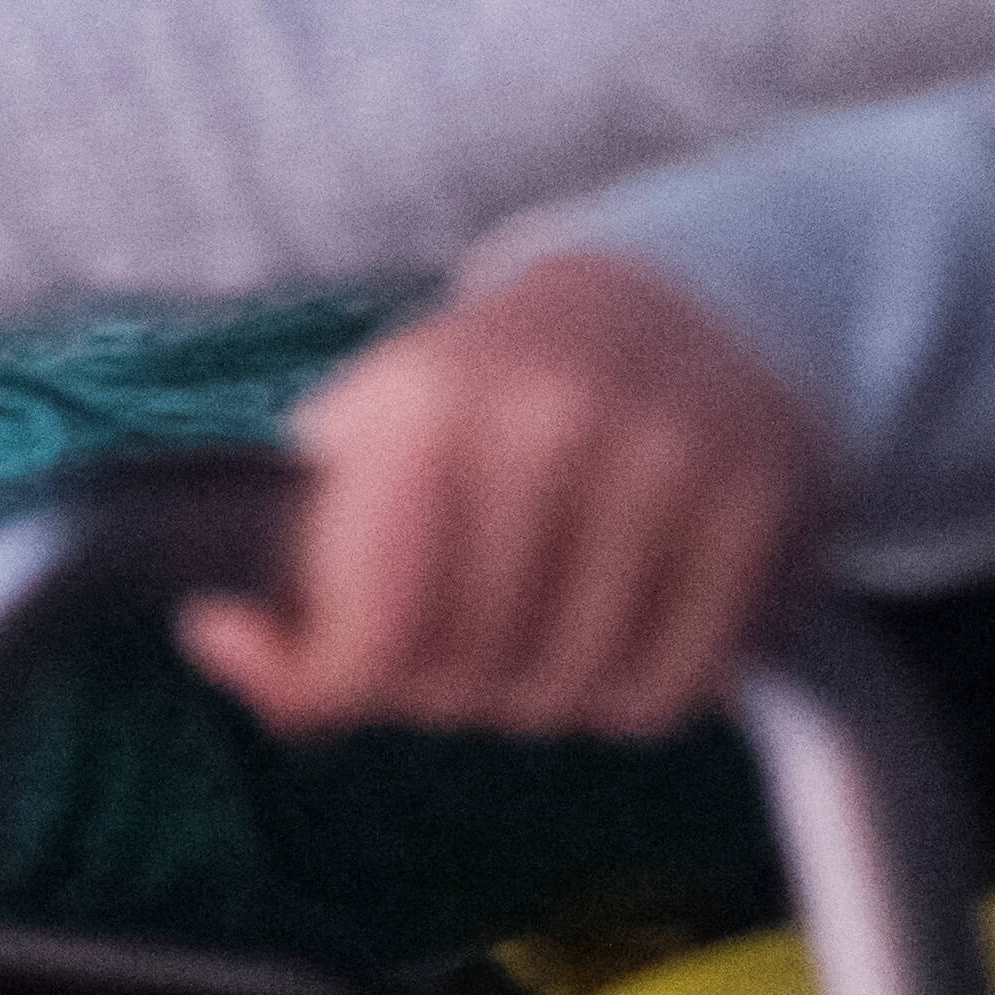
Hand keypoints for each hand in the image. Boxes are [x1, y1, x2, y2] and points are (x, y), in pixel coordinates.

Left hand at [191, 250, 838, 739]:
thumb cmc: (496, 388)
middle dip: (435, 691)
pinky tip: (606, 639)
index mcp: (429, 403)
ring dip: (533, 697)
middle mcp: (551, 427)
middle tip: (438, 656)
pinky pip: (674, 687)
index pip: (375, 626)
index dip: (330, 685)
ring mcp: (669, 467)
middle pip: (469, 672)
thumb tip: (236, 650)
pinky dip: (626, 695)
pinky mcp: (758, 509)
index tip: (323, 676)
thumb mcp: (375, 426)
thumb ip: (303, 553)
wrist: (680, 296)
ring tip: (524, 640)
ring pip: (571, 693)